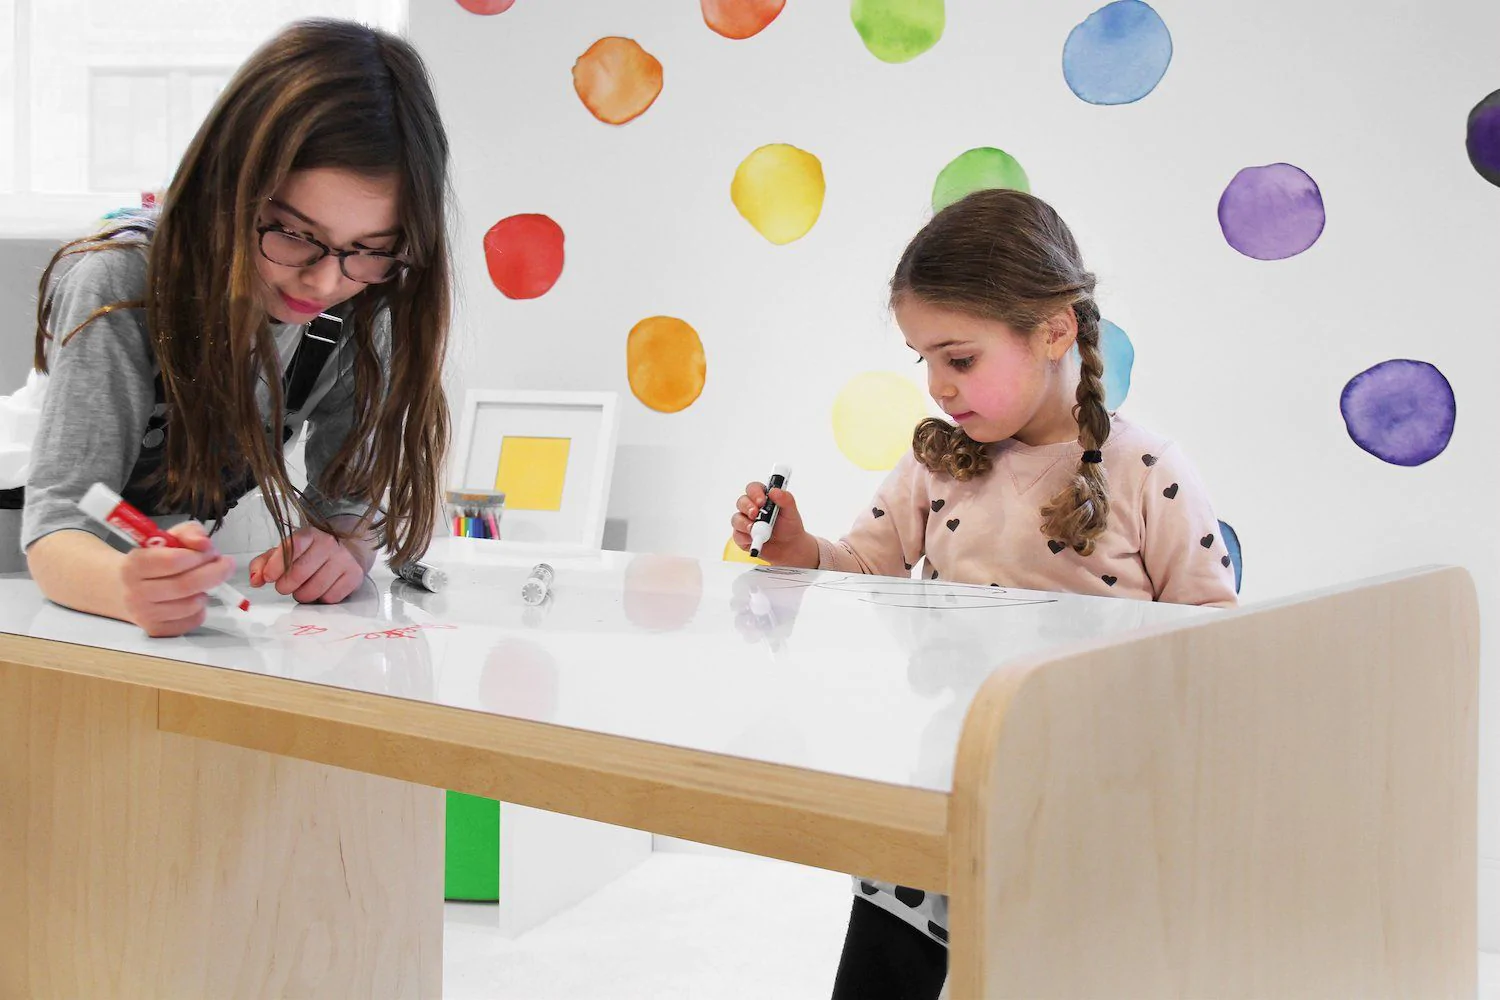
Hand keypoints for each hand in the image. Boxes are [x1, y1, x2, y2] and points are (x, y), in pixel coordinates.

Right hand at [119, 521, 234, 637]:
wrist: (127, 588)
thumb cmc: (154, 559)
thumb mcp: (169, 537)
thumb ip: (189, 532)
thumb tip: (204, 544)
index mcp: (134, 564)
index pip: (173, 561)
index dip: (199, 555)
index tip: (211, 551)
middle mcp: (135, 592)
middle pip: (186, 585)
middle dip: (214, 573)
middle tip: (226, 565)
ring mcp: (144, 614)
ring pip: (191, 605)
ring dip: (206, 591)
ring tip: (203, 582)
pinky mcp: (156, 630)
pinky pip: (192, 621)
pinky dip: (201, 609)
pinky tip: (193, 598)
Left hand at [249, 525, 365, 604]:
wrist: (352, 545)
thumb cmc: (314, 550)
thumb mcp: (289, 549)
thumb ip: (266, 562)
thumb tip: (255, 580)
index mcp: (310, 534)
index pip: (292, 547)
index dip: (277, 564)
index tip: (268, 577)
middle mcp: (329, 545)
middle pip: (299, 574)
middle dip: (285, 586)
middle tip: (284, 585)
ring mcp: (344, 560)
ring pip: (313, 591)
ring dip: (302, 595)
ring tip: (305, 586)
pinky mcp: (355, 576)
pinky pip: (330, 598)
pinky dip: (321, 598)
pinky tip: (322, 588)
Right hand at [729, 481, 818, 568]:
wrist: (789, 547)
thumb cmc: (789, 526)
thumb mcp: (791, 512)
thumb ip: (785, 499)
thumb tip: (774, 491)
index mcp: (762, 498)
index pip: (753, 488)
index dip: (755, 493)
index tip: (761, 501)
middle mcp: (751, 508)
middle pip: (741, 502)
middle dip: (747, 507)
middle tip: (755, 514)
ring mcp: (745, 522)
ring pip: (736, 518)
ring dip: (745, 524)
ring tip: (756, 530)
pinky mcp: (741, 536)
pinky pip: (737, 535)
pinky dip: (745, 538)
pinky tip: (754, 539)